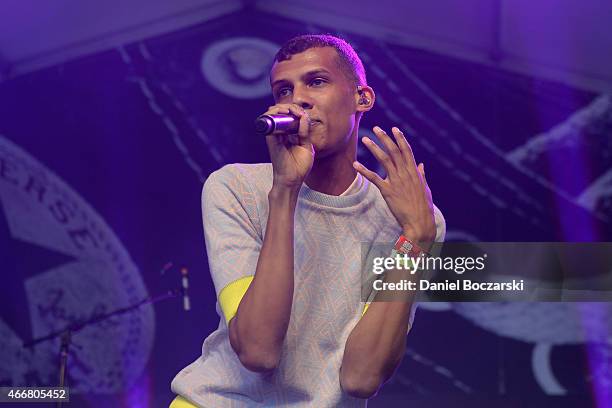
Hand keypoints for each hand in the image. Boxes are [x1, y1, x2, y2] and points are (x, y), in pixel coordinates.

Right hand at [262, 104, 314, 190]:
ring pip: (273, 113)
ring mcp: (275, 135)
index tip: (303, 113)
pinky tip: (284, 112)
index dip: (297, 111)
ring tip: (290, 110)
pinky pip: (269, 121)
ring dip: (282, 107)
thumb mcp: (307, 146)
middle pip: (281, 112)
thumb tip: (304, 116)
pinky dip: (275, 113)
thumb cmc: (299, 166)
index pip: (291, 117)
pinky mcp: (270, 138)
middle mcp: (281, 133)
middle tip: (297, 110)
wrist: (292, 179)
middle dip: (290, 106)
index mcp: (290, 135)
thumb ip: (305, 131)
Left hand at [354, 126, 435, 242]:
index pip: (406, 150)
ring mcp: (397, 181)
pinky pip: (374, 178)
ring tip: (366, 139)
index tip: (394, 129)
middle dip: (385, 138)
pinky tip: (355, 164)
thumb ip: (421, 175)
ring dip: (374, 148)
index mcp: (414, 172)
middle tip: (377, 128)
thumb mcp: (425, 188)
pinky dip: (364, 170)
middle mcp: (405, 173)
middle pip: (394, 151)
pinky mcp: (388, 191)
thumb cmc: (423, 206)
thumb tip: (421, 165)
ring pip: (384, 160)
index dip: (400, 138)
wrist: (420, 221)